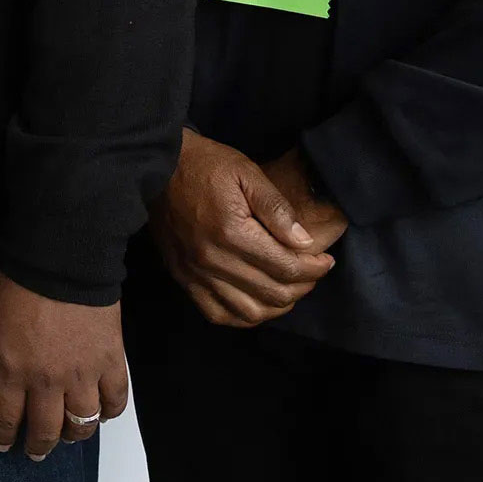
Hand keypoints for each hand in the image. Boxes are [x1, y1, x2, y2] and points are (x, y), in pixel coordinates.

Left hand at [0, 273, 129, 460]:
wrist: (62, 260)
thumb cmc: (20, 281)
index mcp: (12, 370)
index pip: (6, 417)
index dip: (4, 436)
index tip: (3, 445)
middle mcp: (46, 381)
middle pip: (46, 430)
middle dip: (39, 446)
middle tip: (36, 452)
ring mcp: (82, 375)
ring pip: (82, 424)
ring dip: (75, 435)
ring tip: (70, 436)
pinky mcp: (111, 362)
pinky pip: (115, 400)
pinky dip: (110, 411)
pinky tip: (103, 413)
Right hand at [152, 128, 345, 326]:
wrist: (156, 166)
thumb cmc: (205, 165)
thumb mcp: (247, 173)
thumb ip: (277, 209)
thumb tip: (305, 243)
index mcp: (231, 232)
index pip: (286, 267)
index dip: (315, 268)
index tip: (325, 260)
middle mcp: (212, 259)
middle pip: (273, 293)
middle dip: (303, 286)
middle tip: (312, 272)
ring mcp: (195, 273)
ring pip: (250, 312)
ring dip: (278, 305)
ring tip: (289, 288)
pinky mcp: (183, 278)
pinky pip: (218, 314)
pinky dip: (243, 316)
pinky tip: (257, 302)